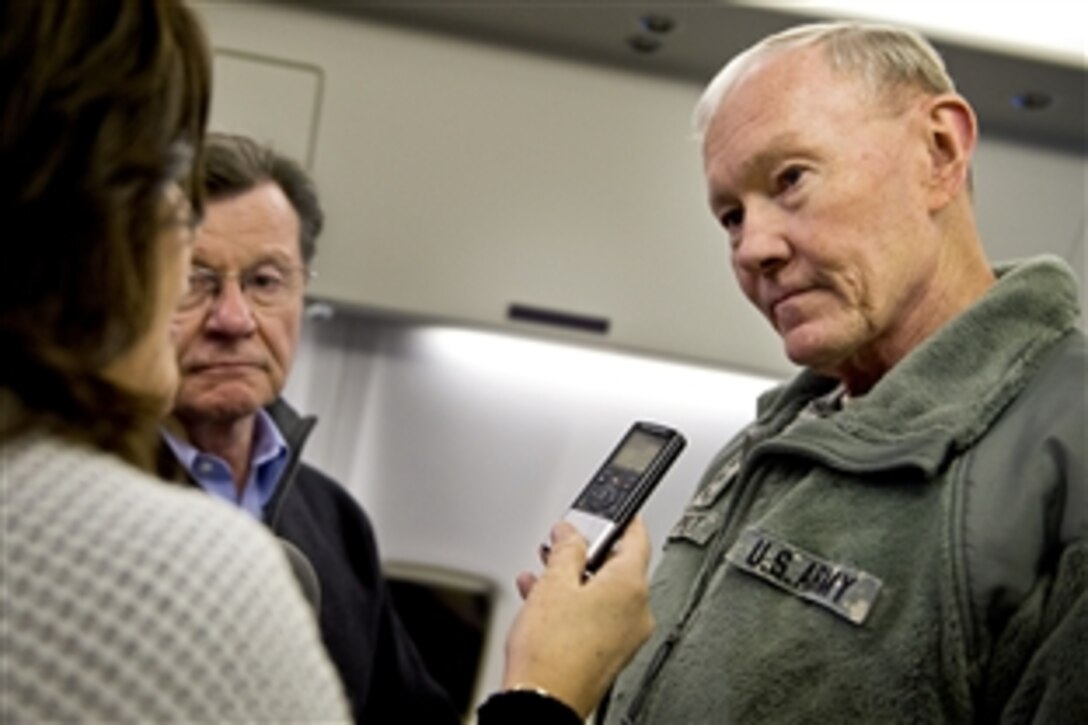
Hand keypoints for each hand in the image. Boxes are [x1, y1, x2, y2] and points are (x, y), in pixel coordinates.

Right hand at [501, 519, 654, 717]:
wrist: (542, 702)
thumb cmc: (551, 651)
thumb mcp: (553, 583)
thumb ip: (566, 549)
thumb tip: (571, 533)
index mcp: (632, 587)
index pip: (637, 537)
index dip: (620, 517)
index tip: (609, 507)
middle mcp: (637, 612)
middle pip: (618, 567)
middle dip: (586, 553)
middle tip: (561, 544)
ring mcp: (626, 637)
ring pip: (604, 594)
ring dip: (575, 579)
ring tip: (543, 575)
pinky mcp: (610, 654)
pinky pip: (598, 617)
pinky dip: (575, 604)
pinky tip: (544, 601)